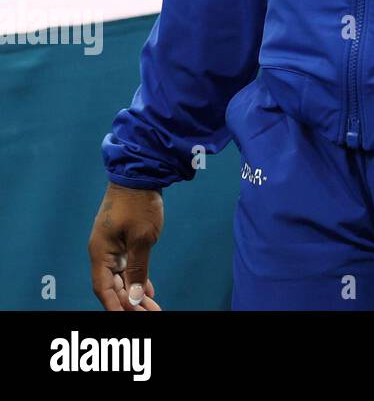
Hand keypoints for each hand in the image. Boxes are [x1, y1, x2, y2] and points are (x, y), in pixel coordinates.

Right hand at [88, 183, 163, 310]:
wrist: (140, 174)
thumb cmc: (139, 204)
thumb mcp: (142, 238)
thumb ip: (138, 269)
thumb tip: (134, 298)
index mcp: (101, 253)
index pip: (104, 289)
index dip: (115, 307)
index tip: (128, 319)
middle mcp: (103, 252)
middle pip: (114, 286)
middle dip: (130, 303)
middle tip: (150, 314)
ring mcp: (112, 246)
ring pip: (122, 277)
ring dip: (135, 292)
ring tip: (151, 308)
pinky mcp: (123, 240)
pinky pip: (128, 265)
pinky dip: (137, 278)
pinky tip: (148, 290)